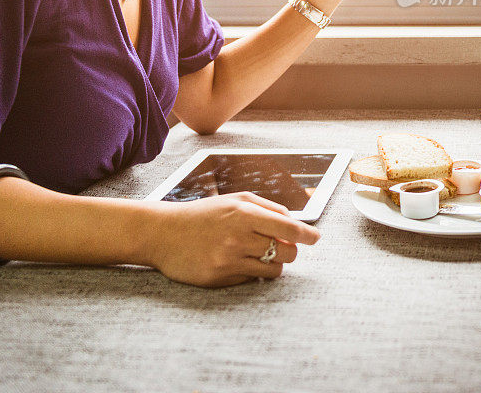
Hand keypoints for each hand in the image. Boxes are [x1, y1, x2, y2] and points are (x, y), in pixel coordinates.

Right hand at [150, 192, 320, 287]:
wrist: (165, 233)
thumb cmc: (203, 215)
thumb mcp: (235, 200)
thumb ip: (267, 208)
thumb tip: (294, 222)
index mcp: (244, 213)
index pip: (288, 228)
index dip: (307, 235)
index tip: (315, 239)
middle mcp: (239, 237)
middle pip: (286, 252)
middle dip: (289, 250)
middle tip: (279, 246)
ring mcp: (230, 260)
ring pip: (273, 269)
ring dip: (273, 263)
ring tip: (257, 254)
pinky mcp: (221, 279)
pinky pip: (252, 280)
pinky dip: (253, 273)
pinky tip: (237, 262)